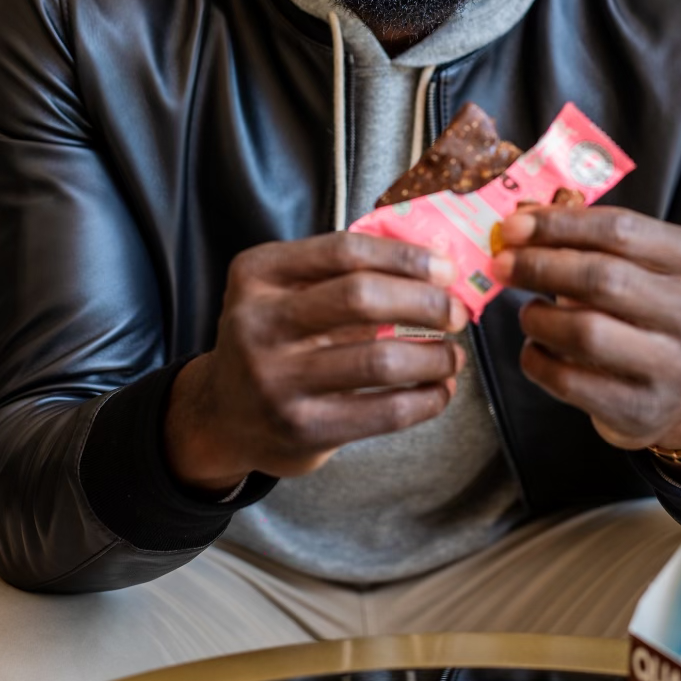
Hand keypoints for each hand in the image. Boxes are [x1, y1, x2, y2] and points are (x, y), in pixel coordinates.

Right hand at [165, 232, 467, 489]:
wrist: (223, 414)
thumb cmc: (275, 340)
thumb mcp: (285, 292)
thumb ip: (342, 275)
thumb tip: (434, 268)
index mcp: (257, 274)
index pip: (344, 251)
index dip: (404, 257)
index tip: (446, 268)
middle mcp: (258, 322)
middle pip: (361, 298)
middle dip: (425, 303)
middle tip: (457, 313)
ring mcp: (276, 379)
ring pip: (379, 360)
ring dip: (433, 356)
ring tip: (452, 356)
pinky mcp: (301, 429)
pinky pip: (383, 412)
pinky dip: (426, 399)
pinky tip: (439, 390)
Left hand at [489, 205, 680, 452]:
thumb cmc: (649, 315)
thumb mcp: (640, 268)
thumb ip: (590, 241)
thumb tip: (520, 222)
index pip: (621, 230)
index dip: (559, 225)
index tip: (513, 226)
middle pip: (603, 278)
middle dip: (539, 266)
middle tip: (501, 264)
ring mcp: (674, 367)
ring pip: (585, 331)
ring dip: (538, 316)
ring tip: (527, 311)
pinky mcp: (641, 409)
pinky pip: (569, 381)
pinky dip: (537, 360)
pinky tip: (534, 347)